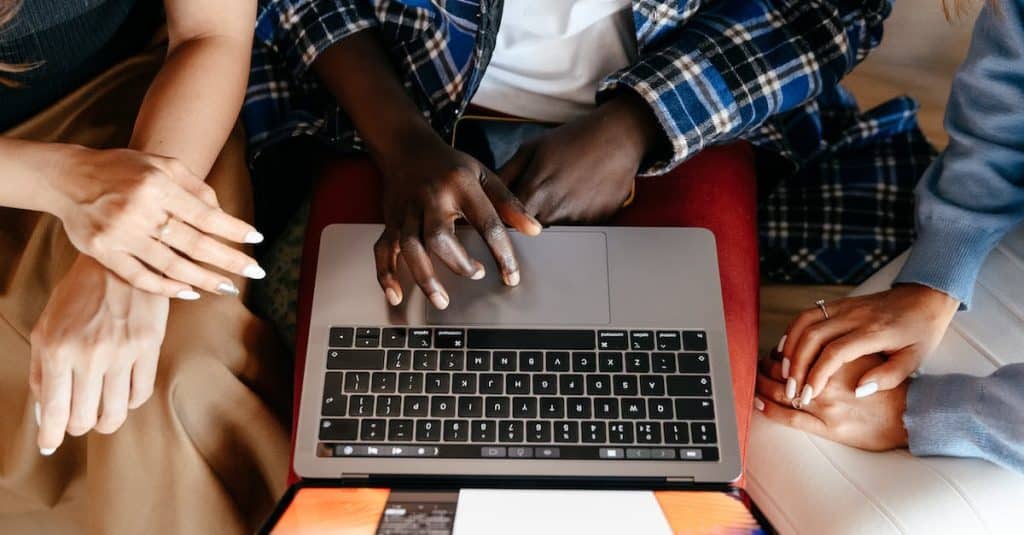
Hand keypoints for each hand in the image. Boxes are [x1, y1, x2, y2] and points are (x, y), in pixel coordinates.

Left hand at [30, 256, 168, 453]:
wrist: (117, 263)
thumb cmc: (77, 296)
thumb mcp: (46, 328)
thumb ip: (40, 372)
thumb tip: (45, 414)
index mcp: (56, 350)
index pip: (54, 410)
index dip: (51, 435)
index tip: (51, 445)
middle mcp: (89, 355)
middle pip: (85, 419)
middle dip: (79, 427)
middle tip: (79, 421)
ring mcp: (122, 352)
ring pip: (116, 413)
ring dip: (106, 421)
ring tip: (102, 415)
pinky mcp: (148, 348)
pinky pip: (140, 393)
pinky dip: (129, 402)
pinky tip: (123, 393)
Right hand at [51, 146, 264, 297]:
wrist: (69, 178)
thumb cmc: (124, 169)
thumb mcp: (162, 165)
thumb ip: (196, 187)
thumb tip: (224, 216)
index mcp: (158, 185)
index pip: (206, 215)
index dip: (234, 230)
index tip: (257, 239)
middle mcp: (140, 210)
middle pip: (195, 244)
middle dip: (230, 260)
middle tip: (255, 272)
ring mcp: (120, 234)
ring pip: (172, 266)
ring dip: (205, 280)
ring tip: (228, 288)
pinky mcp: (104, 252)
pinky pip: (141, 278)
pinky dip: (168, 288)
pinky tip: (191, 292)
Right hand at [373, 133, 541, 308]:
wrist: (406, 147)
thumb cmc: (450, 165)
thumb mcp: (484, 175)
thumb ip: (509, 203)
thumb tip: (535, 230)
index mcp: (460, 186)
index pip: (486, 223)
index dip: (501, 253)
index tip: (511, 276)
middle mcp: (431, 199)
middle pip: (440, 237)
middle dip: (458, 263)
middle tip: (476, 275)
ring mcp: (407, 211)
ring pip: (410, 247)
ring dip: (425, 277)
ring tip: (442, 300)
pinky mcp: (391, 221)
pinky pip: (383, 250)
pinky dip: (386, 274)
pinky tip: (396, 295)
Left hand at [499, 93, 661, 223]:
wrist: (618, 137)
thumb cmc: (572, 139)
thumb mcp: (531, 148)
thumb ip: (505, 175)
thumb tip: (484, 195)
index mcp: (533, 192)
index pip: (507, 222)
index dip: (504, 219)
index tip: (506, 214)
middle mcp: (554, 211)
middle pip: (530, 231)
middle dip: (528, 222)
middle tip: (540, 199)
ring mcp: (578, 219)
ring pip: (556, 232)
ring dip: (554, 219)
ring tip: (564, 193)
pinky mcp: (598, 223)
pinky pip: (579, 229)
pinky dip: (577, 218)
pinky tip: (581, 197)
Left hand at [756, 353, 908, 450]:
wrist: (913, 415)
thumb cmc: (893, 385)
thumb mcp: (870, 356)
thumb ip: (842, 350)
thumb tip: (814, 344)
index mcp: (838, 360)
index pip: (797, 351)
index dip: (780, 352)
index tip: (772, 352)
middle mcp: (829, 381)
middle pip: (784, 370)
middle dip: (765, 366)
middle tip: (755, 364)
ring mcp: (827, 406)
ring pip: (781, 391)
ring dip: (762, 384)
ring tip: (754, 380)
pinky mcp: (829, 427)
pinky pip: (790, 418)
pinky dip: (770, 409)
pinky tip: (758, 402)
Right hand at [778, 284, 957, 405]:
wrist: (924, 297)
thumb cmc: (920, 332)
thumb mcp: (915, 359)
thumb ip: (888, 377)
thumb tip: (858, 390)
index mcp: (874, 332)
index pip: (835, 352)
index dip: (817, 374)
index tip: (808, 395)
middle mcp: (854, 315)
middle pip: (812, 337)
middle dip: (796, 365)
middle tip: (791, 389)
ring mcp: (844, 306)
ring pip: (804, 323)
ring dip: (790, 348)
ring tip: (785, 372)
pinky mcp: (838, 303)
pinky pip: (807, 315)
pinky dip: (793, 332)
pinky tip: (788, 349)